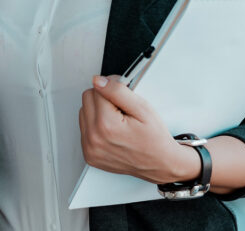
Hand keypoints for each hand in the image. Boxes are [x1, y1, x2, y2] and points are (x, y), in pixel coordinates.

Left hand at [79, 75, 198, 184]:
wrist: (161, 164)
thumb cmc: (155, 139)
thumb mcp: (142, 108)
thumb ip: (118, 91)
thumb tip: (98, 81)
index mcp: (107, 125)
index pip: (97, 88)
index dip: (112, 88)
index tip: (124, 97)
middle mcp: (94, 139)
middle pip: (87, 99)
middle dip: (103, 99)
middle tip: (122, 111)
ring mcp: (90, 149)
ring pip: (84, 112)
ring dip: (98, 112)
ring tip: (118, 122)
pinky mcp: (89, 155)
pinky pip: (84, 129)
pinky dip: (95, 126)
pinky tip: (111, 131)